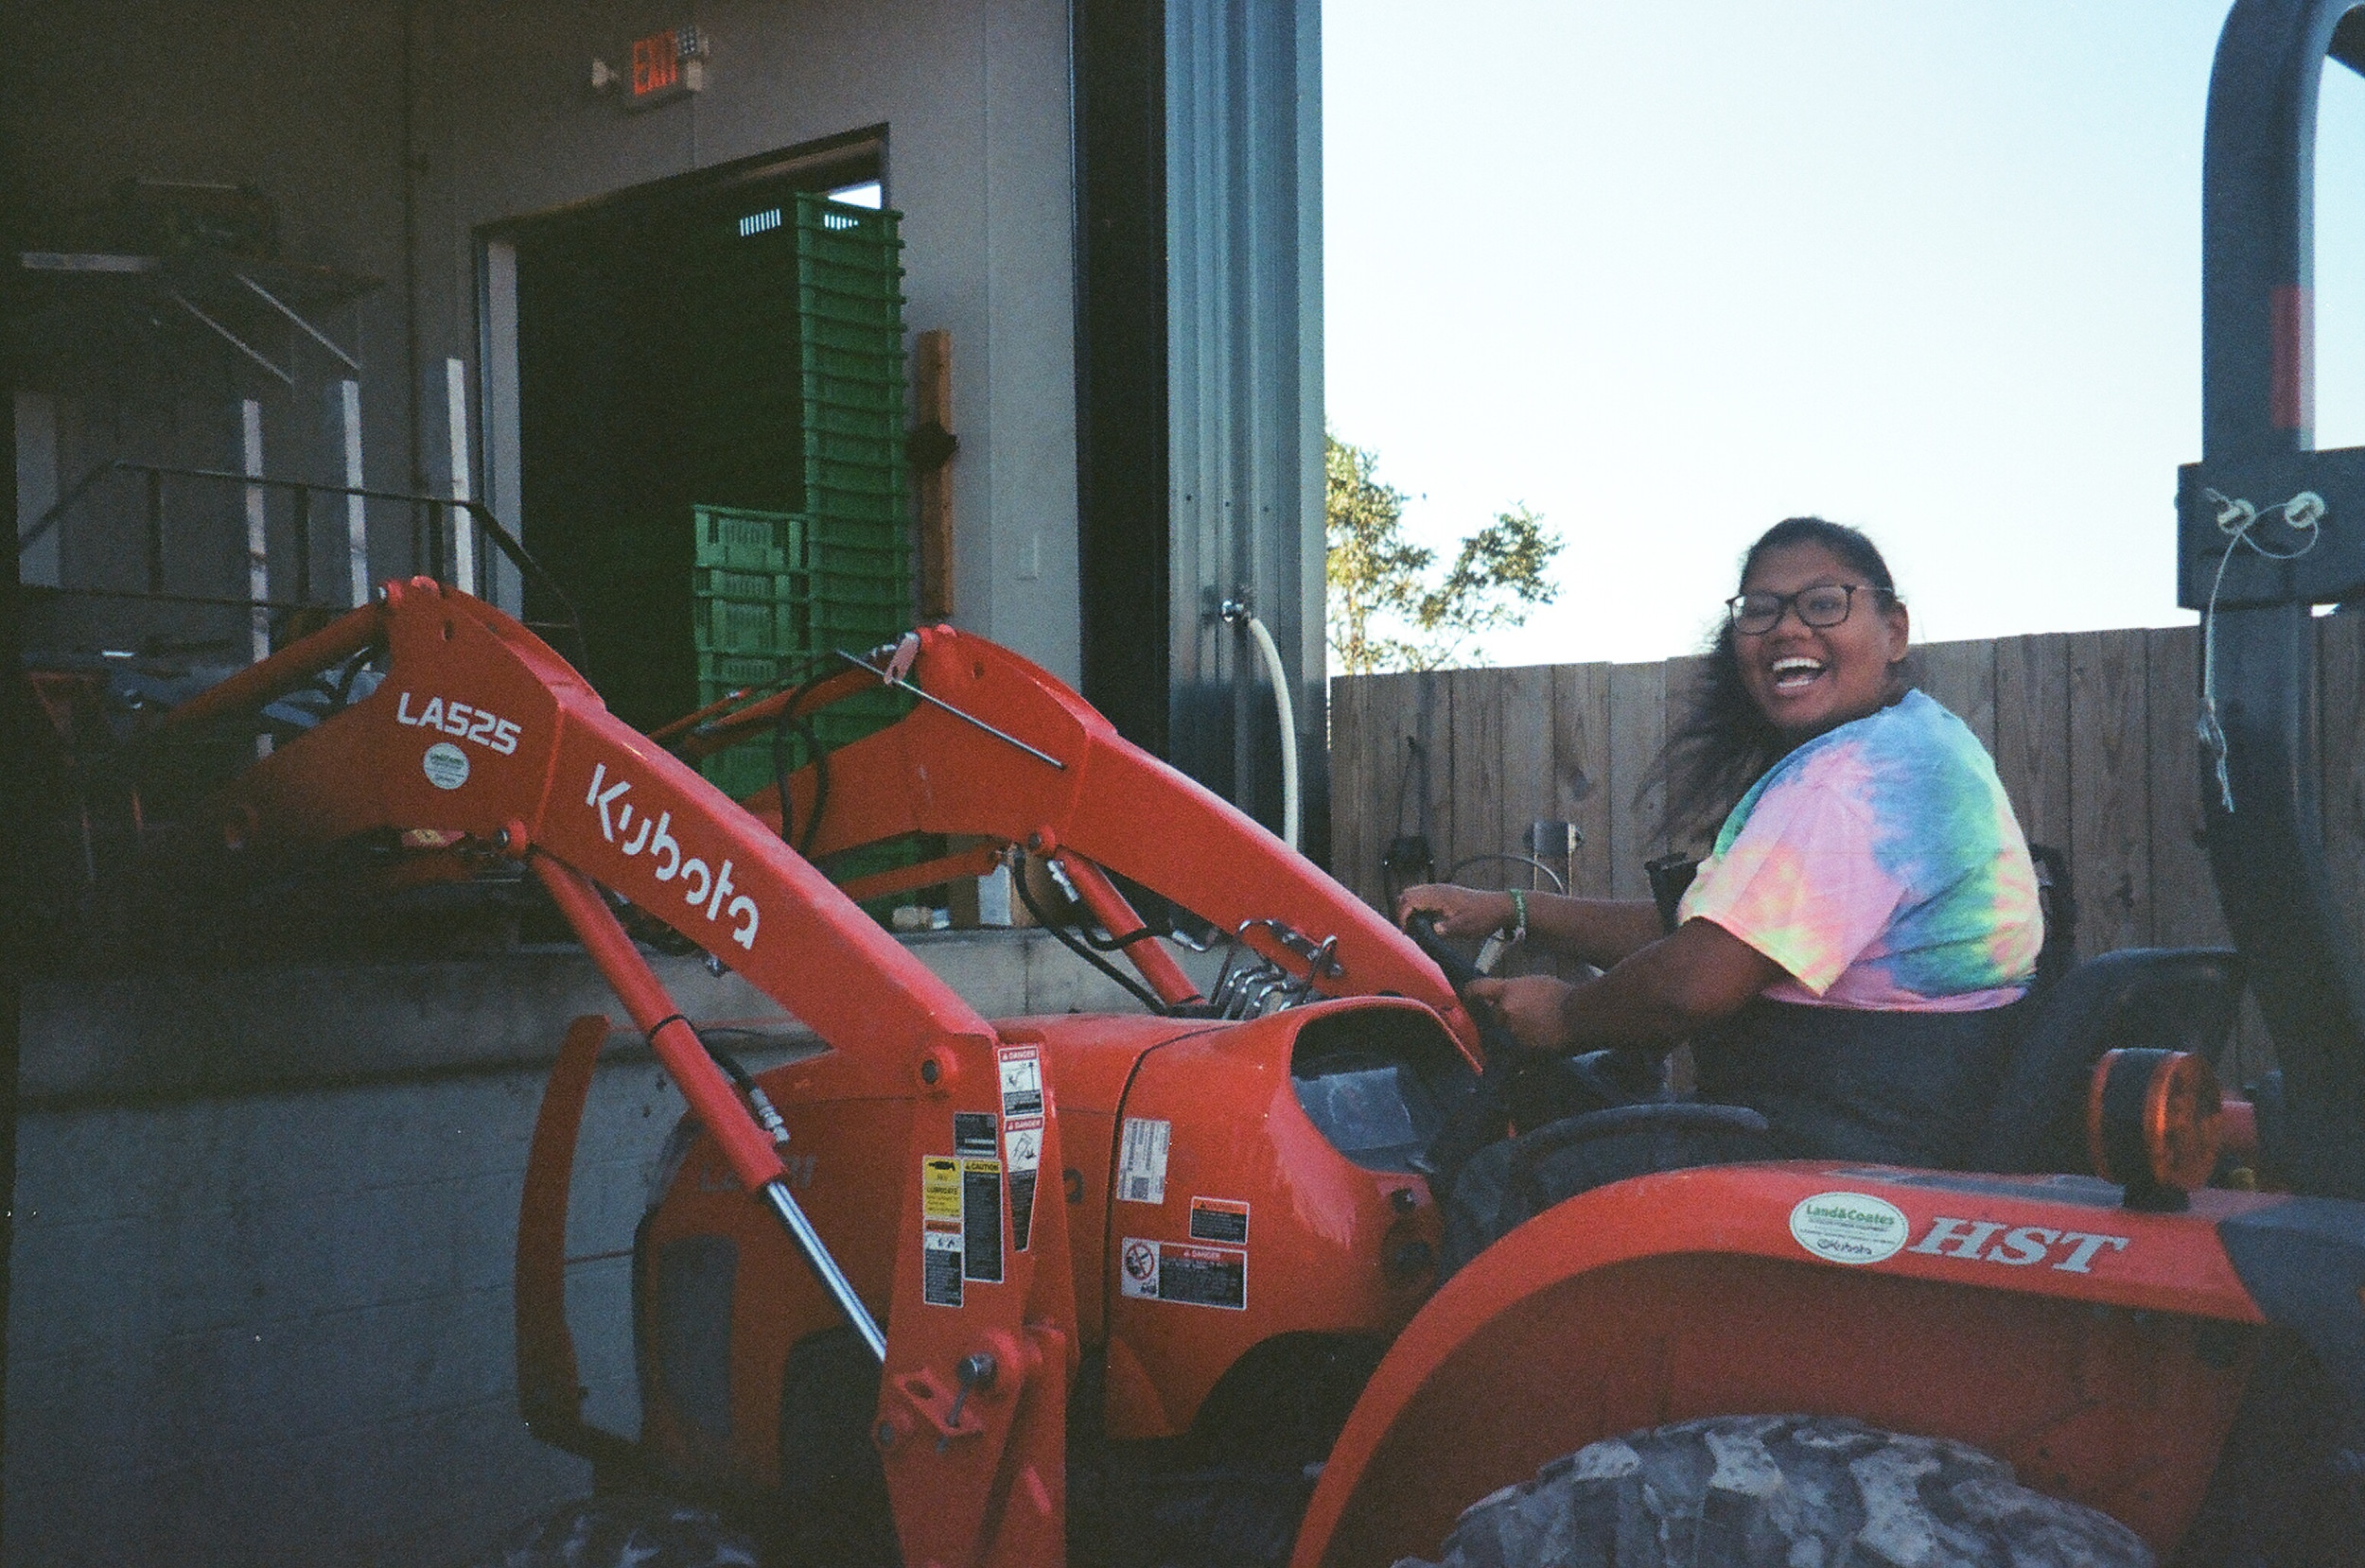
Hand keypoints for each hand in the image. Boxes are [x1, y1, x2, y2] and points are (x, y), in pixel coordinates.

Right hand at [1395, 882, 1511, 940]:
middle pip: (1406, 894)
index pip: (1409, 900)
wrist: (1499, 907)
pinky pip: (1422, 896)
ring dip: (1408, 909)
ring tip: (1414, 926)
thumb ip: (1447, 929)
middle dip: (1401, 911)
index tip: (1406, 931)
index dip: (1402, 916)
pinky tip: (1424, 921)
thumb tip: (1432, 931)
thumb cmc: (1483, 916)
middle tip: (1407, 929)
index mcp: (1439, 896)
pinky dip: (1416, 907)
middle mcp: (1437, 889)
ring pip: (1413, 894)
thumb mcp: (1466, 927)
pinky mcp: (1443, 893)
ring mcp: (1440, 890)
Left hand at [1464, 975, 1575, 1054]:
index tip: (1468, 998)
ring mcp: (1512, 1032)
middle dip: (1501, 1018)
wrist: (1583, 1015)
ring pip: (1504, 1036)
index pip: (1476, 989)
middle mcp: (1505, 1011)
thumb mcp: (1536, 983)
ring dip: (1513, 1036)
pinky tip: (1528, 1053)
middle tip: (1519, 1018)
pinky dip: (1518, 1055)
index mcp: (1507, 990)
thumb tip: (1503, 998)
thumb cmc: (1565, 996)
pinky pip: (1513, 1055)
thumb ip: (1514, 990)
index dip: (1469, 994)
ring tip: (1535, 1032)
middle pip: (1492, 1016)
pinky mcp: (1522, 1051)